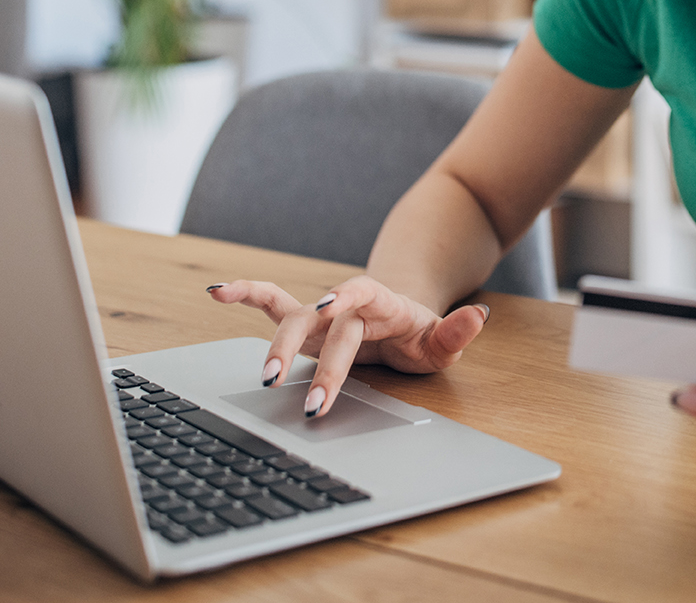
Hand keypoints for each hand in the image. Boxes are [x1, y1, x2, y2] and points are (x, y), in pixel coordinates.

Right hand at [206, 275, 488, 418]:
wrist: (402, 320)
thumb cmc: (421, 334)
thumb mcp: (444, 338)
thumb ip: (458, 329)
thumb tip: (479, 315)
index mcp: (379, 300)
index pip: (359, 294)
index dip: (342, 299)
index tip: (329, 310)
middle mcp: (344, 303)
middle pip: (323, 323)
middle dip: (316, 362)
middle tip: (311, 403)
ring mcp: (320, 314)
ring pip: (289, 316)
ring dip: (274, 343)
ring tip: (262, 373)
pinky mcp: (303, 325)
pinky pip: (270, 305)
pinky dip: (243, 295)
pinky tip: (216, 291)